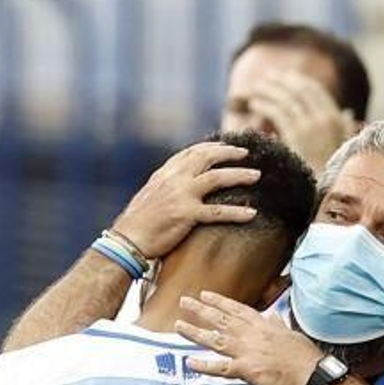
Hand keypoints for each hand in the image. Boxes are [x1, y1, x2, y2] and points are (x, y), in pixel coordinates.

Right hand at [112, 142, 260, 259]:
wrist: (127, 239)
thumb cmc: (137, 223)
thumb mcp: (150, 195)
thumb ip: (166, 186)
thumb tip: (178, 184)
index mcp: (165, 173)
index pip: (192, 152)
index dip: (212, 146)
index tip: (226, 145)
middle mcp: (174, 179)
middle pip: (207, 157)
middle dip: (230, 153)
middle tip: (247, 153)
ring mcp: (181, 195)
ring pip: (217, 178)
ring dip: (240, 175)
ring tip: (256, 175)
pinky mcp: (187, 215)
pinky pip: (218, 212)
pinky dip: (237, 212)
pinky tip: (252, 213)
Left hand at [177, 290, 322, 384]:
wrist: (312, 375)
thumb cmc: (305, 357)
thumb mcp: (291, 334)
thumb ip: (279, 325)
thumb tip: (275, 316)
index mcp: (263, 325)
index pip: (236, 309)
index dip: (219, 302)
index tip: (205, 295)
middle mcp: (252, 335)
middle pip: (221, 320)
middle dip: (201, 310)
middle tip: (184, 302)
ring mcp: (247, 351)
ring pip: (216, 339)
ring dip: (196, 332)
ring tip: (178, 326)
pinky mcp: (247, 370)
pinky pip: (220, 368)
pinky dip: (204, 366)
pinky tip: (189, 362)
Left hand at [249, 70, 356, 172]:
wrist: (325, 191)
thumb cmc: (333, 172)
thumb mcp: (344, 146)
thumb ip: (345, 127)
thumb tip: (348, 113)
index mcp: (336, 118)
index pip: (316, 91)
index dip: (300, 81)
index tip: (287, 76)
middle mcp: (324, 118)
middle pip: (299, 90)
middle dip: (282, 81)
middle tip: (268, 77)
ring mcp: (310, 125)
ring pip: (286, 99)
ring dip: (269, 90)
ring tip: (256, 88)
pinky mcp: (295, 134)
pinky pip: (277, 112)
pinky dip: (264, 105)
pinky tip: (254, 103)